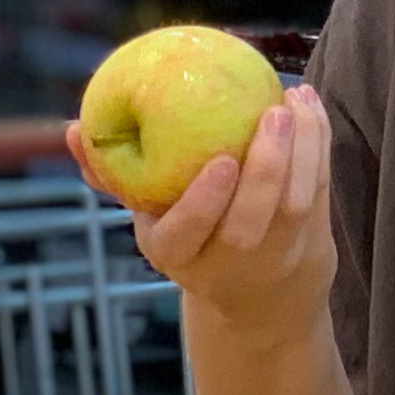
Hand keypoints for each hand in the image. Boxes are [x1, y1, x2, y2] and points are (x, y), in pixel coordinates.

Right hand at [76, 84, 336, 345]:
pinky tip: (308, 104)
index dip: (204, 203)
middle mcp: (228, 264)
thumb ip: (112, 174)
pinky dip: (319, 143)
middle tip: (271, 114)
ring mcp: (275, 256)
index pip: (185, 236)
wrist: (257, 295)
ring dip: (302, 149)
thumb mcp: (148, 214)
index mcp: (177, 255)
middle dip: (266, 169)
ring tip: (293, 99)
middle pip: (250, 223)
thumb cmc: (189, 235)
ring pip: (295, 205)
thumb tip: (74, 129)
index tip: (221, 161)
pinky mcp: (313, 240)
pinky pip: (320, 188)